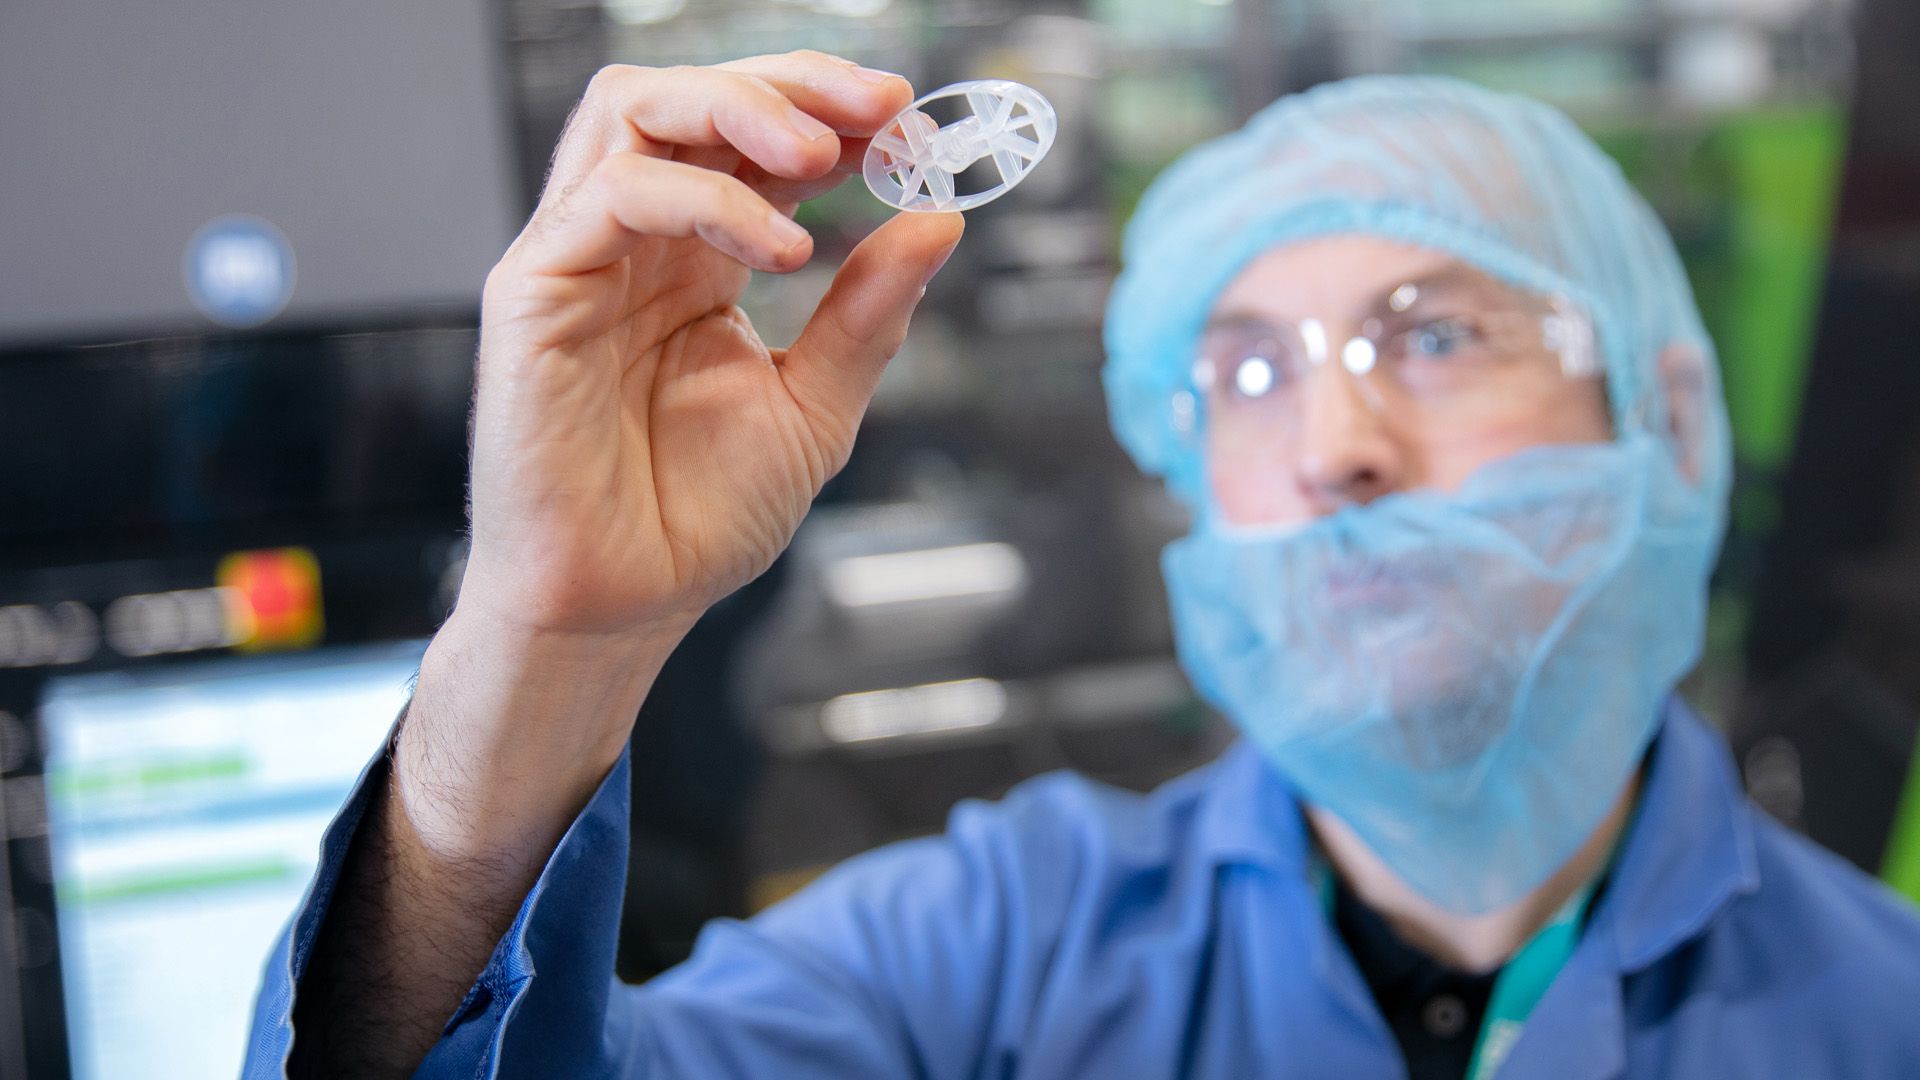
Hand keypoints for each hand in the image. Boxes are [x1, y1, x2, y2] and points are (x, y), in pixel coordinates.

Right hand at [461, 50, 963, 645]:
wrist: (625, 605)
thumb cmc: (697, 516)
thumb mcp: (815, 407)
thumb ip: (869, 314)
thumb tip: (939, 220)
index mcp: (696, 255)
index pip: (750, 137)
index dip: (827, 110)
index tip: (911, 122)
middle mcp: (636, 240)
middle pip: (689, 96)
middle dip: (790, 84)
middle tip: (882, 109)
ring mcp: (579, 257)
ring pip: (633, 112)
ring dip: (738, 108)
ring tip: (826, 153)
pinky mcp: (533, 291)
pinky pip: (613, 197)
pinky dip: (705, 198)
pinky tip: (783, 248)